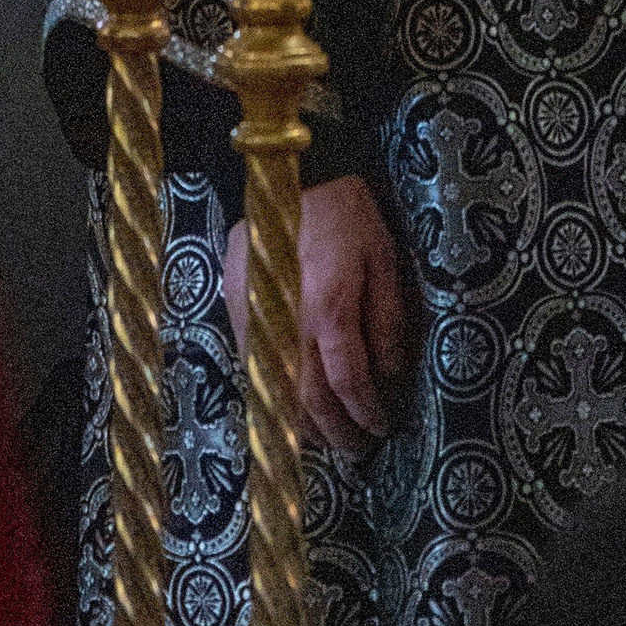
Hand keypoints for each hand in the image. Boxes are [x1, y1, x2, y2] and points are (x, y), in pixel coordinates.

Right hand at [223, 174, 409, 454]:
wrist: (287, 175)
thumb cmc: (346, 214)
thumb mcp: (382, 257)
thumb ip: (387, 318)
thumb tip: (391, 372)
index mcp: (329, 310)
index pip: (348, 382)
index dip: (367, 411)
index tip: (383, 425)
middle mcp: (288, 325)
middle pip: (309, 400)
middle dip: (335, 432)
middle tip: (356, 450)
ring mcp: (255, 321)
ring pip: (277, 391)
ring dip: (304, 422)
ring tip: (328, 438)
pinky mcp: (235, 312)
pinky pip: (257, 367)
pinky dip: (278, 393)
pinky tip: (294, 403)